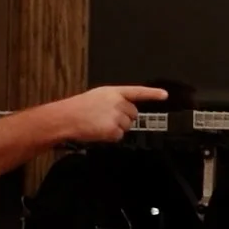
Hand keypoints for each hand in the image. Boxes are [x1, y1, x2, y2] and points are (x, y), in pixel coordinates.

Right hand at [46, 85, 166, 142]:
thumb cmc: (76, 108)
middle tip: (105, 118)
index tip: (164, 95)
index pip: (137, 92)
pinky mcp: (114, 129)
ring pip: (128, 126)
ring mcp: (116, 116)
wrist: (64, 118)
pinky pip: (119, 136)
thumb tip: (125, 109)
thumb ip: (113, 101)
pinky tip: (98, 131)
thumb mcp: (96, 97)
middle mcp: (117, 102)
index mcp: (112, 92)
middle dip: (124, 118)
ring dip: (117, 128)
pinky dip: (111, 137)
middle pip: (134, 114)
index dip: (153, 94)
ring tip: (99, 124)